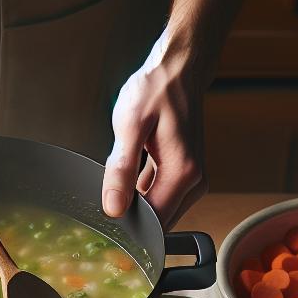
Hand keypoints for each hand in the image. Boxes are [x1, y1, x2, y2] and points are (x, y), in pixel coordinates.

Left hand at [102, 40, 207, 224]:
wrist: (179, 70)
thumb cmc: (156, 90)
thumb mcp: (130, 126)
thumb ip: (122, 171)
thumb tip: (114, 208)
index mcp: (182, 173)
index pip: (153, 223)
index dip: (127, 226)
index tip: (104, 221)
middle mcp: (194, 182)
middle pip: (158, 222)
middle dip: (131, 218)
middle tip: (103, 202)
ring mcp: (193, 179)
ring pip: (159, 211)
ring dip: (136, 205)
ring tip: (115, 183)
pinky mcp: (187, 174)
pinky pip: (161, 196)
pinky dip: (142, 194)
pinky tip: (127, 176)